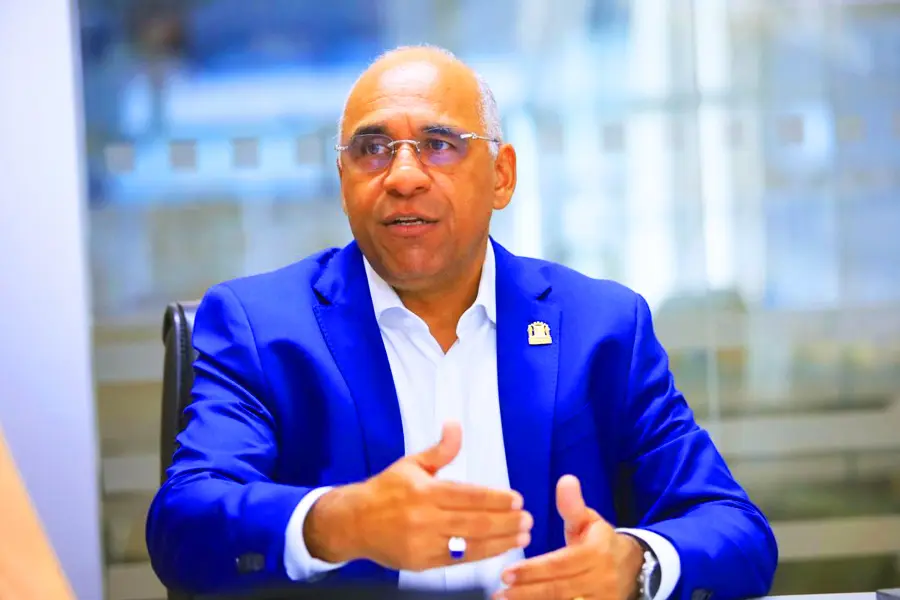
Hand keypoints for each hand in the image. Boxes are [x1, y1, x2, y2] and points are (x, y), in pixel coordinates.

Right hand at [305, 421, 531, 570]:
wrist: (353, 523)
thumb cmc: (386, 490)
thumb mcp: (411, 464)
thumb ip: (440, 450)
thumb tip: (456, 425)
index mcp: (423, 490)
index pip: (468, 495)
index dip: (495, 499)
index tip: (517, 499)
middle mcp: (424, 518)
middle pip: (473, 521)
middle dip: (505, 522)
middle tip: (528, 519)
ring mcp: (423, 543)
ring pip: (469, 543)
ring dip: (500, 541)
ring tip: (522, 536)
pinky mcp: (422, 562)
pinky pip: (458, 560)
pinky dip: (482, 555)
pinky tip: (500, 549)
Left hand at [496, 475, 643, 599]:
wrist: (632, 567)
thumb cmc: (600, 541)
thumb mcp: (589, 520)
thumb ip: (573, 505)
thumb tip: (565, 480)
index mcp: (597, 553)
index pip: (561, 564)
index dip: (534, 570)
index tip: (506, 573)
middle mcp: (601, 579)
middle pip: (560, 588)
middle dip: (528, 591)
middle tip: (501, 592)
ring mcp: (603, 599)